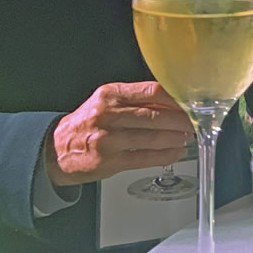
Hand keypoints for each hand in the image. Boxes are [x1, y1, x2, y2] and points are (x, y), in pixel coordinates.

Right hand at [46, 81, 193, 186]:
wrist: (57, 149)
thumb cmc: (88, 123)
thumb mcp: (106, 102)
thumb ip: (136, 100)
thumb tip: (173, 103)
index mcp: (110, 94)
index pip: (151, 91)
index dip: (176, 98)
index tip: (190, 103)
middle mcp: (108, 114)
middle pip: (154, 115)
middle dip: (180, 121)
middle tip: (195, 123)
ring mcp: (108, 139)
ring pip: (152, 137)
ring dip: (175, 138)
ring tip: (188, 138)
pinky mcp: (109, 161)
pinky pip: (144, 158)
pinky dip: (164, 156)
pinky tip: (175, 153)